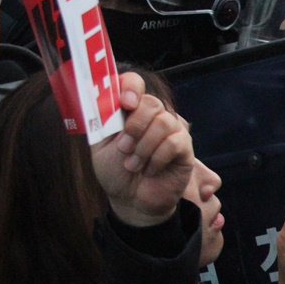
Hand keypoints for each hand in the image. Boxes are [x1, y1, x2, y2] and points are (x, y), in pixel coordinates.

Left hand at [91, 72, 195, 226]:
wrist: (131, 200)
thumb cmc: (116, 171)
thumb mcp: (99, 145)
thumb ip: (101, 121)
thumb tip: (101, 100)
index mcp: (131, 111)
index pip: (135, 82)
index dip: (131, 86)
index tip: (124, 103)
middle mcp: (153, 117)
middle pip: (152, 102)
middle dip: (134, 126)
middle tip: (124, 147)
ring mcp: (172, 132)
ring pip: (164, 122)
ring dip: (144, 146)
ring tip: (134, 164)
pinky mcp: (185, 149)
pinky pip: (174, 142)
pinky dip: (157, 158)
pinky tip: (150, 170)